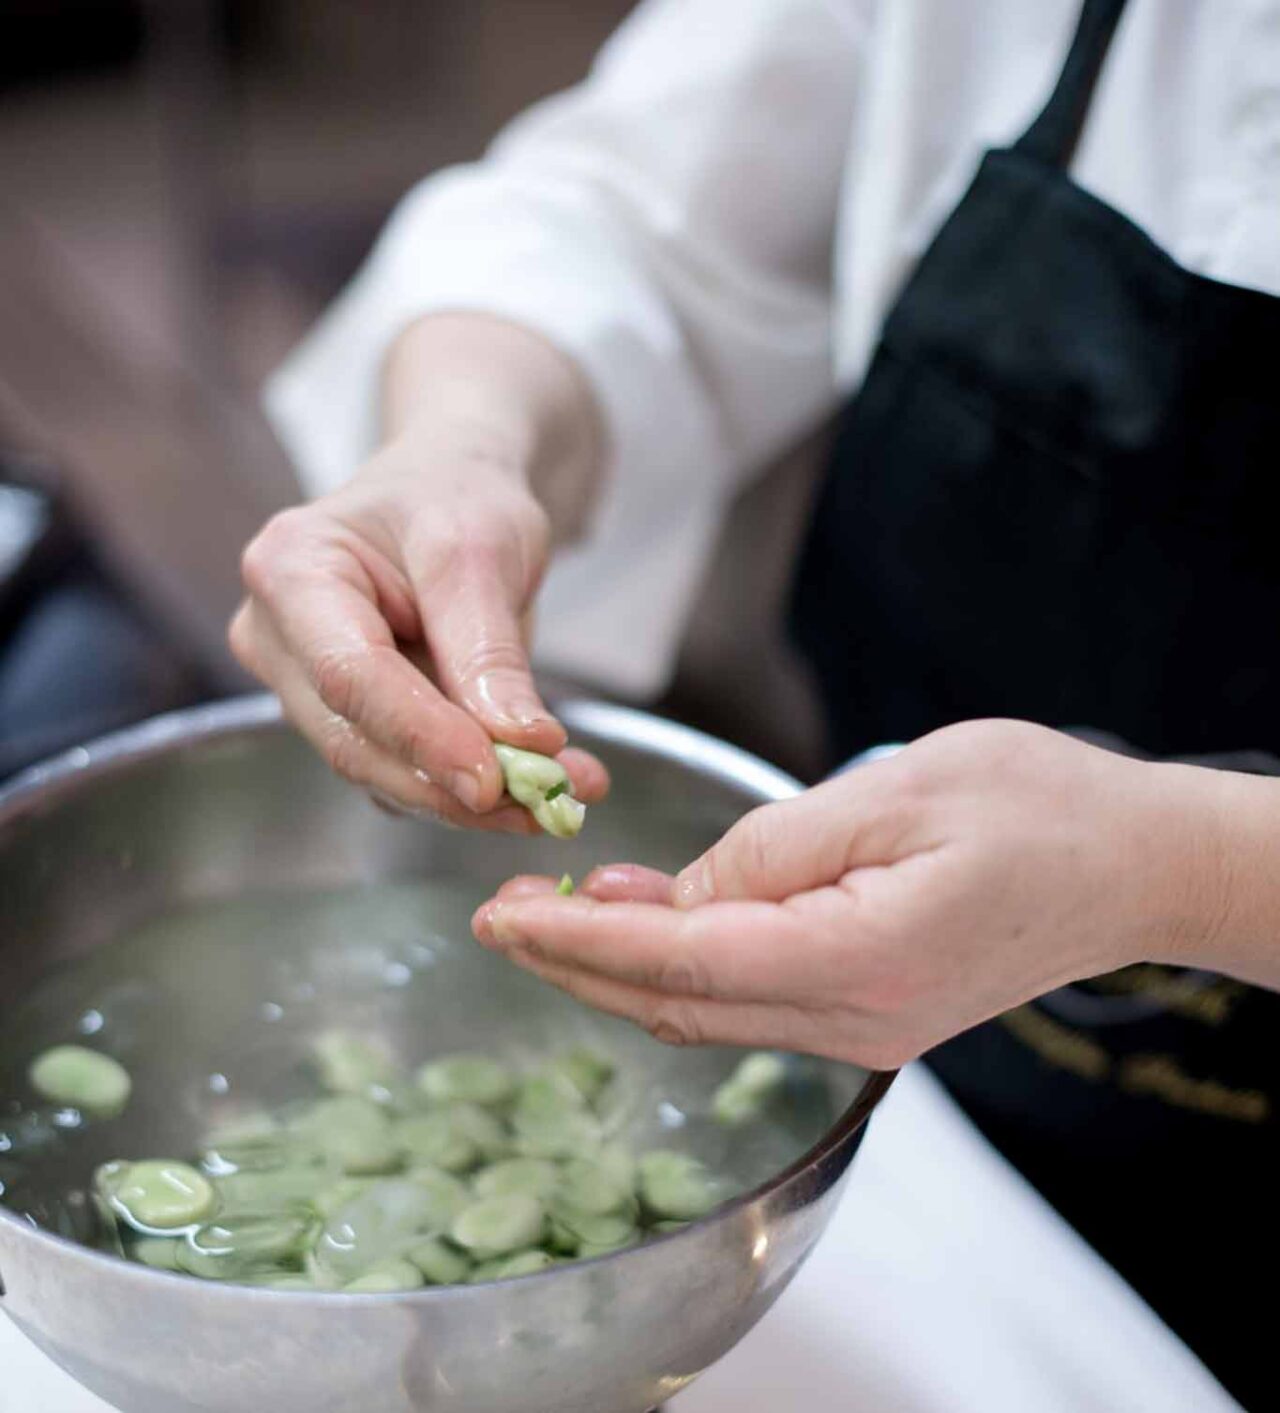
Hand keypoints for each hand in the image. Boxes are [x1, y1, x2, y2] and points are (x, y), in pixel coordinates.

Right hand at [230, 314, 608, 829]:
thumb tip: (519, 746)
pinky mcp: (350, 721)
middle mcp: (278, 636)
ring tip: (570, 788)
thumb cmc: (457, 496)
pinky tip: (545, 781)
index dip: (421, 737)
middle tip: (548, 802)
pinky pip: (409, 773)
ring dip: (477, 798)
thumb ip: (490, 652)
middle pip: (356, 739)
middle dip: (453, 784)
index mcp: (291, 570)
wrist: (455, 489)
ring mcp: (306, 686)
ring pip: (384, 772)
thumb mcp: (482, 552)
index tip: (494, 780)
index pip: (349, 675)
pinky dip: (478, 787)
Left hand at [472, 720, 1224, 1065]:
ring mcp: (863, 1030)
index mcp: (859, 961)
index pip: (682, 960)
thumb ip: (773, 850)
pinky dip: (676, 968)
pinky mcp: (868, 1013)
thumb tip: (676, 896)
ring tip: (543, 916)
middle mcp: (853, 1020)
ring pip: (704, 1012)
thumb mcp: (895, 791)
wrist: (1132, 864)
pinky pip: (747, 1003)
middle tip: (496, 916)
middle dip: (574, 964)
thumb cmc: (1035, 807)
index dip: (582, 940)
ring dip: (616, 968)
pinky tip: (637, 923)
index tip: (504, 915)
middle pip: (677, 1005)